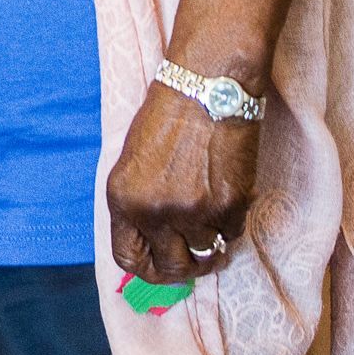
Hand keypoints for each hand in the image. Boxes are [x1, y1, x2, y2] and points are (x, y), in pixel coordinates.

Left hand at [105, 81, 257, 285]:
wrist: (205, 86)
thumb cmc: (167, 116)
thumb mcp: (134, 160)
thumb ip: (138, 204)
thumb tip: (150, 244)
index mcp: (122, 199)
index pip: (128, 260)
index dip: (147, 268)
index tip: (162, 264)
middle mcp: (153, 212)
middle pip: (171, 268)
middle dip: (185, 264)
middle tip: (196, 252)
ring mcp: (192, 212)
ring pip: (207, 253)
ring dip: (211, 238)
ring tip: (212, 208)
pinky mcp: (227, 207)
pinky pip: (231, 233)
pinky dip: (231, 220)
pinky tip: (226, 190)